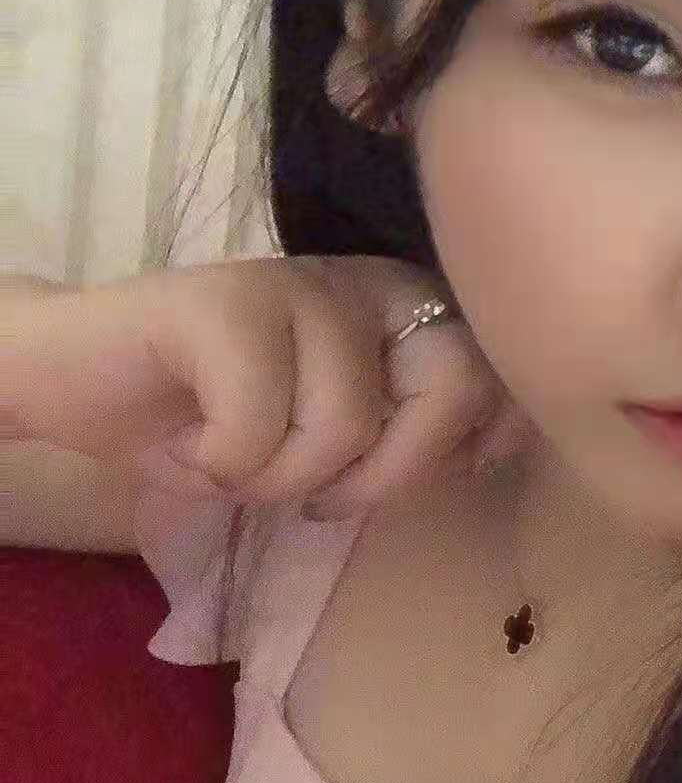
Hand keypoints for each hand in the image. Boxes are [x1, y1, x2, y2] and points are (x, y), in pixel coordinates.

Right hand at [9, 253, 531, 515]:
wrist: (82, 387)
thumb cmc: (215, 422)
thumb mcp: (332, 443)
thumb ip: (412, 434)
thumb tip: (497, 448)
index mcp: (402, 307)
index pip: (494, 374)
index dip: (468, 446)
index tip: (394, 479)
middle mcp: (362, 282)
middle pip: (452, 385)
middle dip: (390, 475)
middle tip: (320, 501)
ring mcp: (293, 282)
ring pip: (347, 423)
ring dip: (279, 481)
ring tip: (232, 461)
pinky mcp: (221, 300)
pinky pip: (259, 427)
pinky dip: (218, 467)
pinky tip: (189, 443)